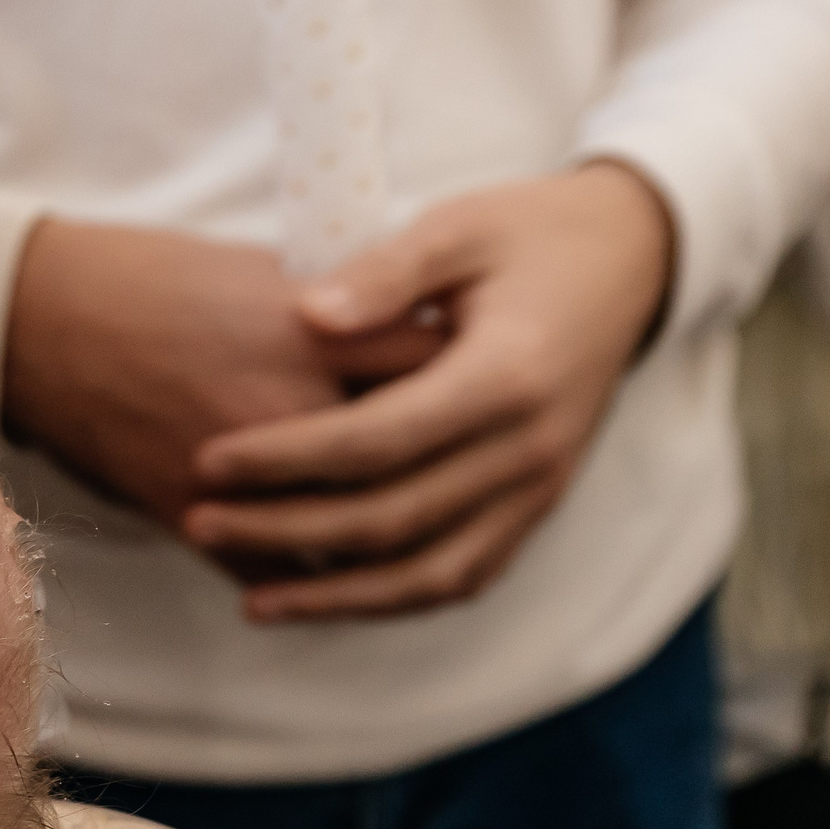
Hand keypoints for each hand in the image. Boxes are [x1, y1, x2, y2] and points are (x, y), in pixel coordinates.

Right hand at [0, 216, 442, 534]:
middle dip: (439, 466)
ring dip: (382, 538)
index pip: (431, 371)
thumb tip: (405, 336)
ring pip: (351, 536)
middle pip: (406, 463)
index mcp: (319, 339)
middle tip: (462, 461)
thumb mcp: (264, 272)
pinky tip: (330, 576)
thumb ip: (344, 313)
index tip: (484, 381)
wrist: (48, 325)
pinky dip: (307, 581)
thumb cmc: (152, 282)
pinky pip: (275, 573)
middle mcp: (295, 415)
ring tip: (409, 525)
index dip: (466, 376)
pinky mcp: (199, 522)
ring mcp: (248, 481)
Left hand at [186, 161, 672, 621]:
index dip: (287, 457)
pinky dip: (389, 600)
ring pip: (429, 574)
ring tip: (251, 601)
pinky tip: (321, 600)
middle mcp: (530, 448)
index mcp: (506, 375)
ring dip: (336, 597)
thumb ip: (385, 273)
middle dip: (287, 530)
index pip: (377, 439)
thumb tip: (307, 316)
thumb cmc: (528, 236)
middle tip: (197, 522)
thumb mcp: (460, 227)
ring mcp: (540, 488)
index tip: (208, 460)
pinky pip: (461, 577)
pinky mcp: (536, 509)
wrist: (632, 264)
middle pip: (392, 518)